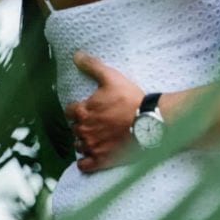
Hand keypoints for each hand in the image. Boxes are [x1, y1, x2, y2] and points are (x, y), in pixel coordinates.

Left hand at [64, 51, 143, 172]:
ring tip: (95, 138)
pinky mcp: (101, 161)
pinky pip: (84, 165)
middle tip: (95, 122)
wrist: (149, 123)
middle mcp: (83, 131)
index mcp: (83, 111)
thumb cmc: (130, 100)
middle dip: (82, 125)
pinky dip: (85, 162)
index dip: (78, 109)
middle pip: (74, 129)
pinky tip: (92, 157)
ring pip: (78, 146)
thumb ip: (91, 66)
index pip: (70, 111)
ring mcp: (92, 147)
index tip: (87, 108)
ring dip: (84, 142)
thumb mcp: (111, 78)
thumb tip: (75, 54)